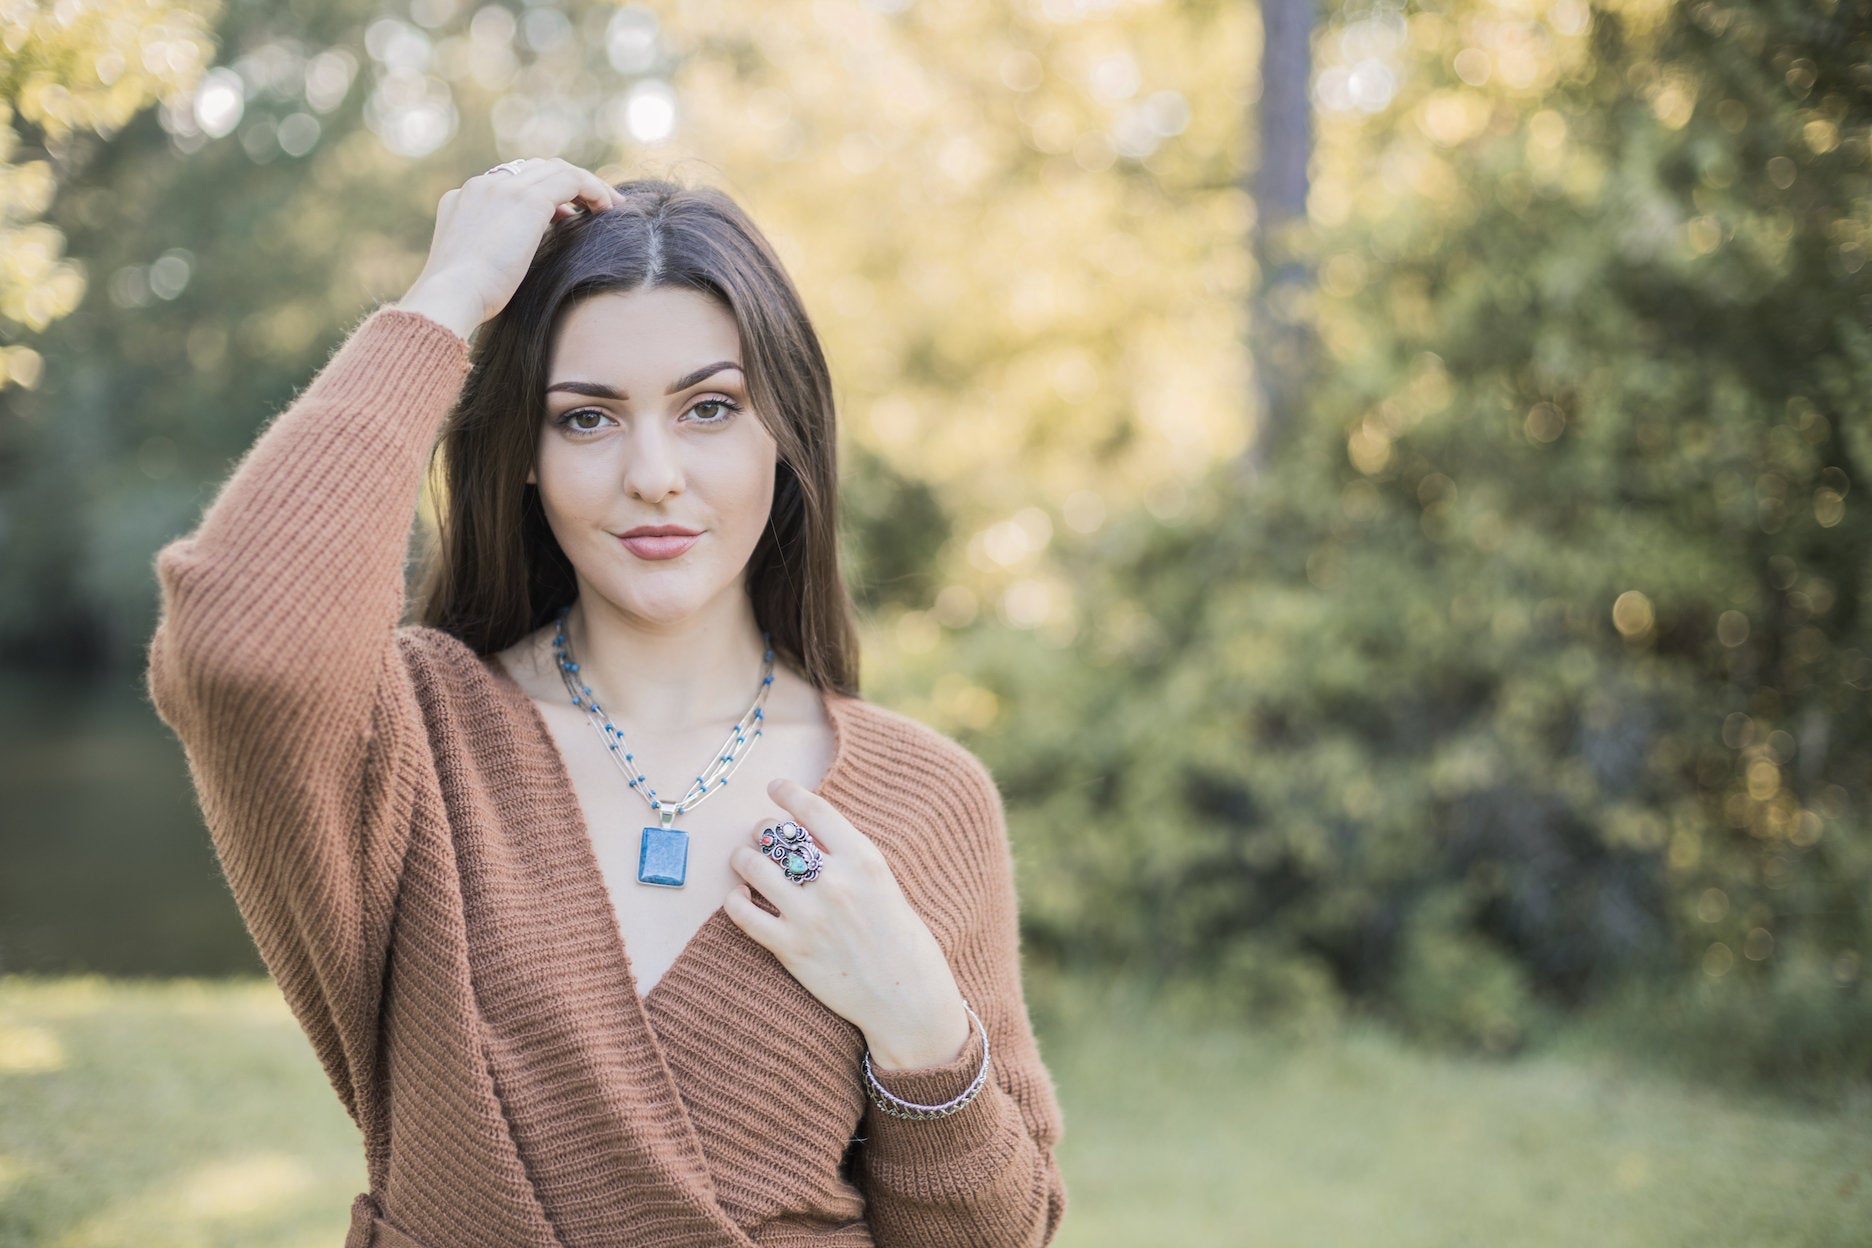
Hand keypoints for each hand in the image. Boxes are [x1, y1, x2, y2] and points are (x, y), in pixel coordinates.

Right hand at [397, 157, 617, 338]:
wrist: (451, 295)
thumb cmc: (463, 299)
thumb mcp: (472, 270)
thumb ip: (490, 253)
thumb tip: (513, 259)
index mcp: (462, 199)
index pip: (509, 182)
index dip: (541, 194)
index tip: (563, 216)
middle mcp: (482, 186)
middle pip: (534, 169)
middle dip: (566, 184)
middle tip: (593, 207)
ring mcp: (503, 188)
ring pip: (556, 170)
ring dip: (585, 185)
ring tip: (608, 206)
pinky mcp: (527, 200)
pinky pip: (571, 180)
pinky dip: (593, 190)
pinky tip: (607, 209)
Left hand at [724, 778, 973, 1069]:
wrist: (907, 998)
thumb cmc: (903, 940)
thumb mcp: (884, 884)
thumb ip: (849, 858)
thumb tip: (808, 834)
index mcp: (864, 859)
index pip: (813, 810)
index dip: (787, 792)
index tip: (775, 787)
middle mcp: (834, 882)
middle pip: (777, 835)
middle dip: (764, 830)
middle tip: (763, 835)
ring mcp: (809, 916)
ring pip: (752, 866)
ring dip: (743, 859)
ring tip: (745, 861)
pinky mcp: (790, 949)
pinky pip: (743, 913)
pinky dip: (736, 900)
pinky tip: (742, 899)